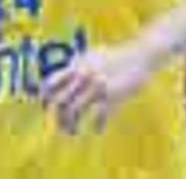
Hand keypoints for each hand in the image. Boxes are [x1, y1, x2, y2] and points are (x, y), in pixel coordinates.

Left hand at [38, 43, 159, 134]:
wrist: (140, 54)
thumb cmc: (116, 55)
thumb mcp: (92, 55)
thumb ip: (78, 64)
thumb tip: (64, 71)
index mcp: (77, 65)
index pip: (51, 82)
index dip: (45, 97)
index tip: (46, 107)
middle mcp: (84, 76)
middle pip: (61, 101)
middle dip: (58, 116)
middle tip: (60, 124)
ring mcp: (97, 87)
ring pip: (76, 111)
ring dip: (72, 124)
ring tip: (73, 130)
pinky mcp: (113, 97)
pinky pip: (99, 117)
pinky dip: (97, 126)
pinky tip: (97, 129)